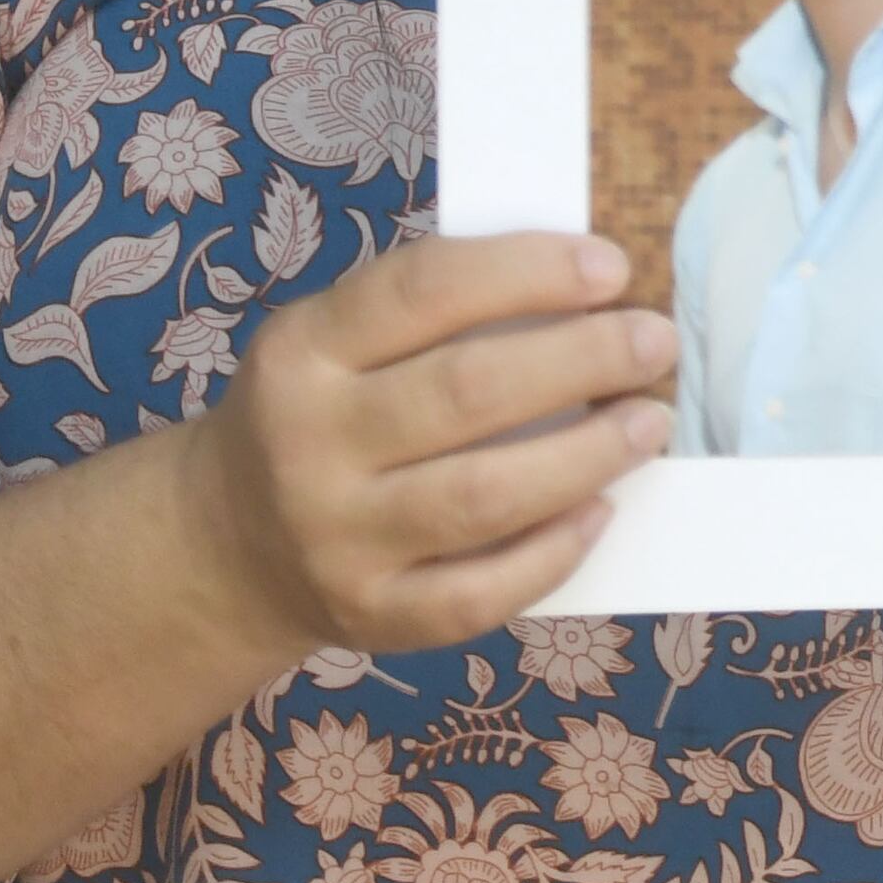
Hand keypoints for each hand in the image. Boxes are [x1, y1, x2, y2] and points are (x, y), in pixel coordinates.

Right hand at [182, 232, 673, 660]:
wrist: (228, 546)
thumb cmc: (323, 415)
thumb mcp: (336, 341)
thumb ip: (434, 312)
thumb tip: (586, 284)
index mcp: (303, 350)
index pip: (424, 288)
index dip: (529, 271)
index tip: (611, 268)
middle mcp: (310, 442)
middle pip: (468, 391)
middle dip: (584, 358)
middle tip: (654, 341)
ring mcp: (337, 538)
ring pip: (483, 496)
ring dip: (587, 454)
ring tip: (647, 422)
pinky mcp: (370, 615)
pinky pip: (478, 593)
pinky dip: (552, 552)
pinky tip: (600, 510)